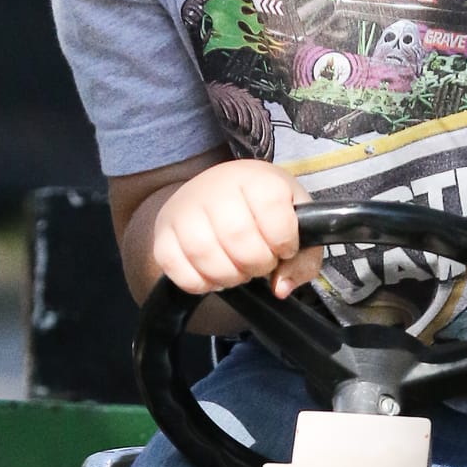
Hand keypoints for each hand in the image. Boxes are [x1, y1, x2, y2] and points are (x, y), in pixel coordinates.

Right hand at [150, 160, 324, 299]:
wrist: (213, 191)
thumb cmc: (260, 209)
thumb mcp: (294, 221)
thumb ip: (303, 257)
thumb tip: (280, 287)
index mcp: (256, 179)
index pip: (276, 219)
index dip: (285, 244)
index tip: (284, 246)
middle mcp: (216, 187)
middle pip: (240, 241)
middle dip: (257, 265)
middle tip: (259, 261)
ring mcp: (184, 209)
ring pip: (207, 257)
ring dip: (230, 277)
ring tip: (238, 269)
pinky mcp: (163, 234)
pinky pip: (179, 272)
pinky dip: (201, 284)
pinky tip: (213, 273)